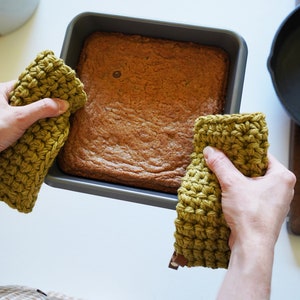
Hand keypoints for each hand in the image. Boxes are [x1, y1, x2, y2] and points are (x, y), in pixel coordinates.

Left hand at [0, 81, 68, 151]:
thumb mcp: (19, 118)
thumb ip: (41, 109)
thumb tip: (61, 104)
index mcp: (1, 91)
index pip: (27, 85)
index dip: (44, 89)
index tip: (58, 94)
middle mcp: (2, 102)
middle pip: (28, 99)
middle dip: (43, 106)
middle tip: (58, 109)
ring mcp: (4, 116)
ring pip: (26, 113)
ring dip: (38, 118)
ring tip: (53, 120)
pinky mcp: (6, 128)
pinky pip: (23, 124)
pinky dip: (32, 127)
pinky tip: (40, 131)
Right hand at [203, 146, 295, 298]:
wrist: (251, 246)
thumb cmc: (252, 218)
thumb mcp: (232, 184)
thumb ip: (221, 165)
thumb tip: (211, 151)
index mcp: (282, 177)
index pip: (262, 155)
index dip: (244, 150)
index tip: (230, 147)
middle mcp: (281, 189)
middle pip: (256, 169)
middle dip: (238, 166)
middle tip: (223, 160)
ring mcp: (273, 201)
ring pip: (252, 183)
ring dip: (237, 180)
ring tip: (222, 175)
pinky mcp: (264, 211)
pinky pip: (250, 195)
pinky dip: (238, 192)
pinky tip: (225, 191)